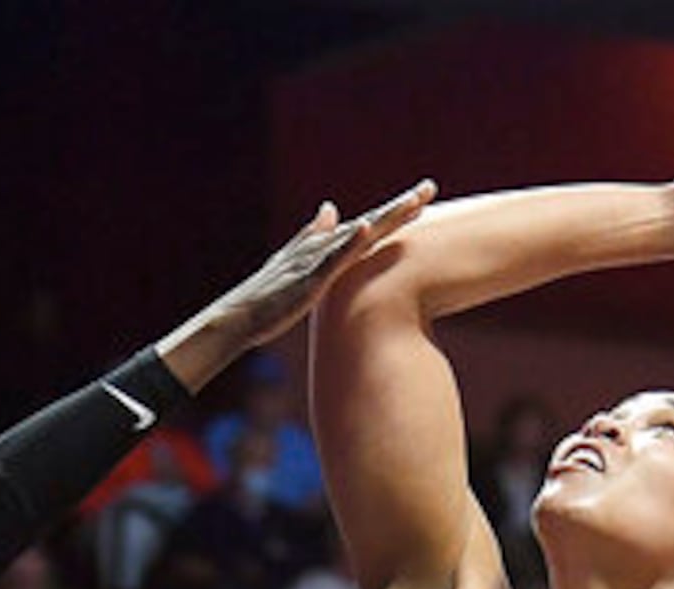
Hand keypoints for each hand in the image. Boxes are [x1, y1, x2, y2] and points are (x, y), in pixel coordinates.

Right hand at [171, 185, 437, 378]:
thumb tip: (330, 208)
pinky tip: (368, 227)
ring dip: (385, 217)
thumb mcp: (301, 261)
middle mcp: (326, 245)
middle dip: (401, 205)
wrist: (243, 315)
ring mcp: (317, 258)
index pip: (371, 225)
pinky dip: (350, 241)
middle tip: (430, 187)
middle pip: (371, 221)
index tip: (423, 198)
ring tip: (412, 203)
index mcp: (329, 246)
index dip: (397, 211)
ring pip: (358, 234)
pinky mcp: (309, 276)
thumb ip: (316, 235)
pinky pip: (333, 257)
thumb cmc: (274, 294)